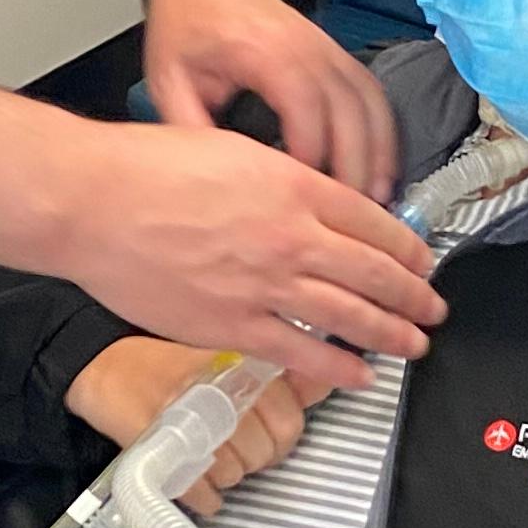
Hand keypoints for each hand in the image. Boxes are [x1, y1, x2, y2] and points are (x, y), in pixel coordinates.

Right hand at [63, 336, 330, 512]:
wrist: (102, 366)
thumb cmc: (169, 363)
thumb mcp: (229, 354)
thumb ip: (282, 374)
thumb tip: (328, 382)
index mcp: (243, 367)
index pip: (291, 421)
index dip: (280, 432)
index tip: (261, 425)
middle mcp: (221, 393)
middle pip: (268, 452)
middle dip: (255, 454)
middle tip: (231, 440)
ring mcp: (191, 424)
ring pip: (237, 475)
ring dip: (224, 471)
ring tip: (204, 449)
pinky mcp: (162, 453)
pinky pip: (204, 495)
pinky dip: (201, 493)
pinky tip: (189, 472)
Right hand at [65, 118, 440, 378]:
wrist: (94, 202)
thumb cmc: (147, 169)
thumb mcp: (234, 151)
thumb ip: (281, 180)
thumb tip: (313, 202)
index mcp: (293, 186)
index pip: (373, 221)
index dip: (407, 247)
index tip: (421, 261)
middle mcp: (289, 236)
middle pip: (375, 271)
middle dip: (414, 296)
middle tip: (433, 308)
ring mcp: (265, 284)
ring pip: (351, 316)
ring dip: (392, 333)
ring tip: (414, 344)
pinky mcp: (234, 325)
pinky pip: (302, 353)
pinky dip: (338, 368)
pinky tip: (360, 375)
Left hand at [143, 0, 399, 199]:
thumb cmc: (187, 22)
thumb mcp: (169, 78)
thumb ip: (189, 129)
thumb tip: (209, 181)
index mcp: (264, 52)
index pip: (305, 110)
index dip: (310, 159)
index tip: (305, 199)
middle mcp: (306, 48)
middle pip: (350, 114)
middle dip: (354, 169)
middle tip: (351, 217)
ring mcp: (327, 48)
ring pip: (370, 106)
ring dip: (377, 155)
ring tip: (377, 201)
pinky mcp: (336, 53)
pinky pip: (373, 95)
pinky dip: (382, 133)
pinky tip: (380, 167)